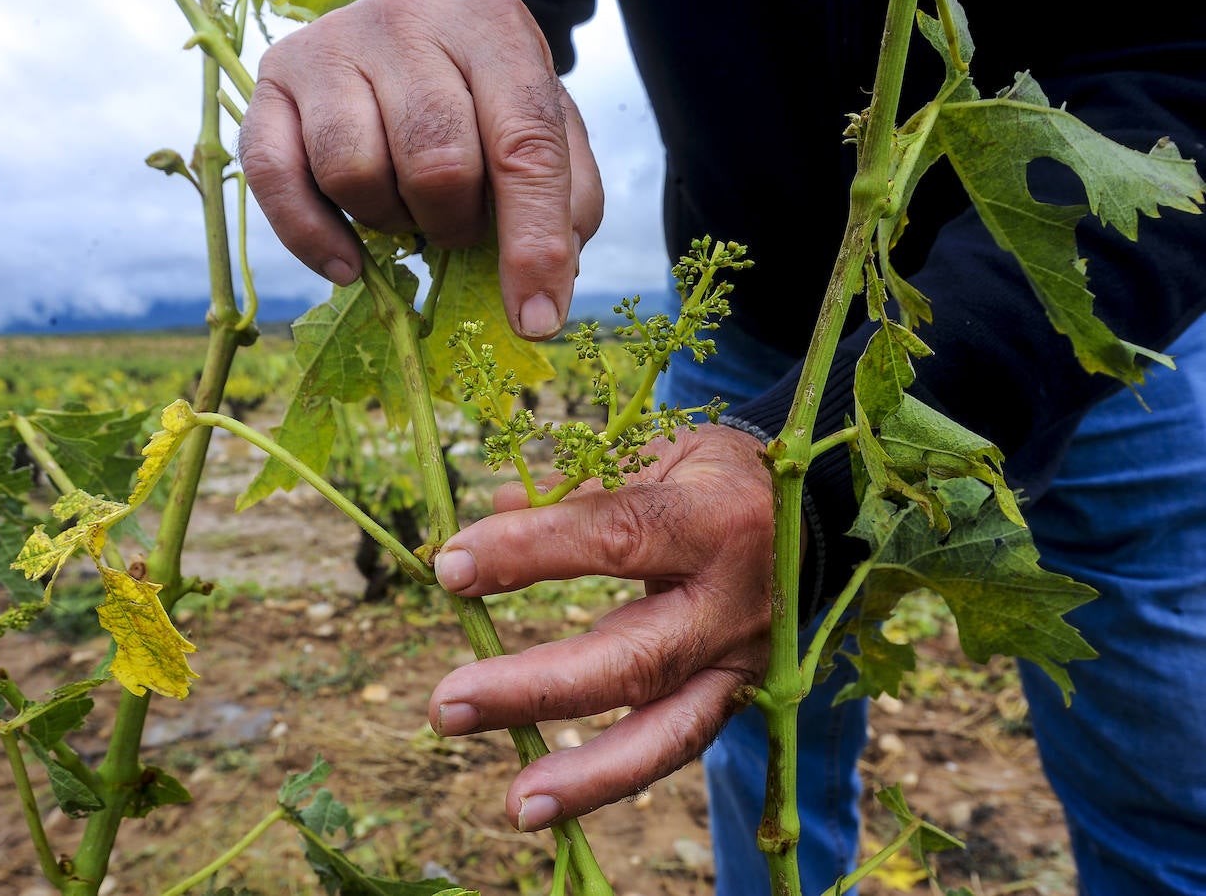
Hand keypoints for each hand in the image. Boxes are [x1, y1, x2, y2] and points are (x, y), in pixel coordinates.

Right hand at [239, 0, 603, 338]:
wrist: (413, 37)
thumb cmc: (484, 96)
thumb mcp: (545, 129)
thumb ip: (564, 200)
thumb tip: (545, 290)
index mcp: (493, 29)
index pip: (525, 143)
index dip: (533, 241)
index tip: (537, 317)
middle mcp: (408, 21)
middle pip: (436, 161)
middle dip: (455, 225)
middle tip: (458, 226)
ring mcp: (331, 46)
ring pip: (354, 171)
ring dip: (390, 223)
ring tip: (407, 211)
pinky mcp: (273, 80)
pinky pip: (276, 176)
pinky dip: (313, 237)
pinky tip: (348, 264)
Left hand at [427, 424, 774, 830]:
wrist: (811, 519)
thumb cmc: (713, 477)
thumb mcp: (657, 453)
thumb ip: (579, 485)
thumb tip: (493, 507)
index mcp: (713, 517)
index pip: (614, 536)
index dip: (528, 550)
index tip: (450, 566)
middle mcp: (733, 600)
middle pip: (635, 657)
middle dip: (535, 687)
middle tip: (447, 704)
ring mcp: (742, 660)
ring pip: (669, 731)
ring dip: (587, 775)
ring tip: (516, 806)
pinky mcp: (741, 698)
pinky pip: (676, 745)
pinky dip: (614, 777)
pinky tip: (553, 800)